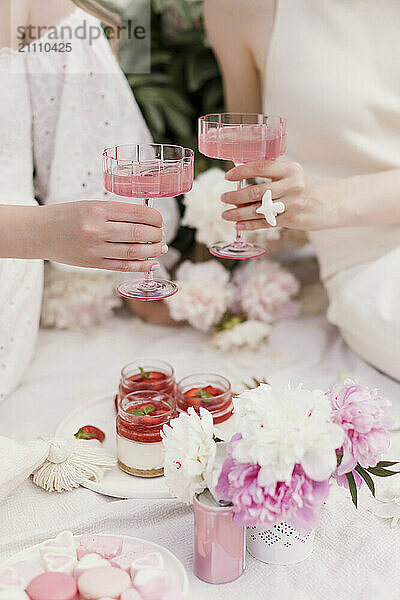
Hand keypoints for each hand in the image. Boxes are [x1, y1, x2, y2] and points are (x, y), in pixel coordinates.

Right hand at [40, 201, 165, 270]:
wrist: (40, 232)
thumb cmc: (67, 216)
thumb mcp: (90, 205)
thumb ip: (116, 213)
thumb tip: (146, 220)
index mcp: (98, 209)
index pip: (137, 213)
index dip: (155, 218)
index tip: (159, 220)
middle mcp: (97, 229)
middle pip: (138, 233)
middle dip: (156, 235)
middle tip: (161, 235)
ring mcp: (95, 249)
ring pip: (133, 252)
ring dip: (152, 251)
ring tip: (160, 248)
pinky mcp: (93, 263)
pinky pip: (122, 266)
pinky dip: (141, 266)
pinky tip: (152, 263)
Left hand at [221, 161, 336, 231]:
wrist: (325, 204)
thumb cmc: (301, 187)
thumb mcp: (290, 174)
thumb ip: (269, 174)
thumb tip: (239, 178)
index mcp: (289, 169)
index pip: (261, 167)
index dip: (242, 172)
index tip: (228, 176)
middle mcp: (292, 185)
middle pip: (257, 191)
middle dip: (236, 196)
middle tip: (224, 198)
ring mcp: (291, 204)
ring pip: (259, 209)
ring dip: (239, 213)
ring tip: (226, 214)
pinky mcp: (291, 219)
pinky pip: (265, 222)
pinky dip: (250, 224)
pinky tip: (238, 225)